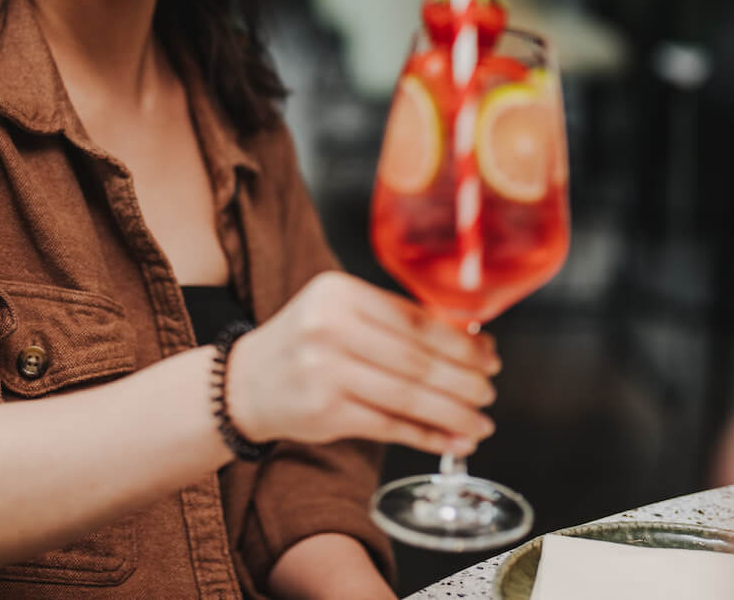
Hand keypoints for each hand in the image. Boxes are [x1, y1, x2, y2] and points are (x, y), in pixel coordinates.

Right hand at [225, 271, 498, 455]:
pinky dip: (427, 435)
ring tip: (480, 422)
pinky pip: (390, 425)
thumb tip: (469, 344)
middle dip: (464, 380)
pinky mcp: (324, 412)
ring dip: (454, 413)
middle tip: (490, 391)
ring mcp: (325, 371)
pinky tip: (452, 440)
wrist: (243, 383)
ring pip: (408, 395)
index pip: (415, 319)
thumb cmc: (304, 345)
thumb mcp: (339, 313)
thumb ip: (393, 322)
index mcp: (339, 292)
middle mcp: (330, 327)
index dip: (460, 342)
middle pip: (416, 358)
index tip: (490, 355)